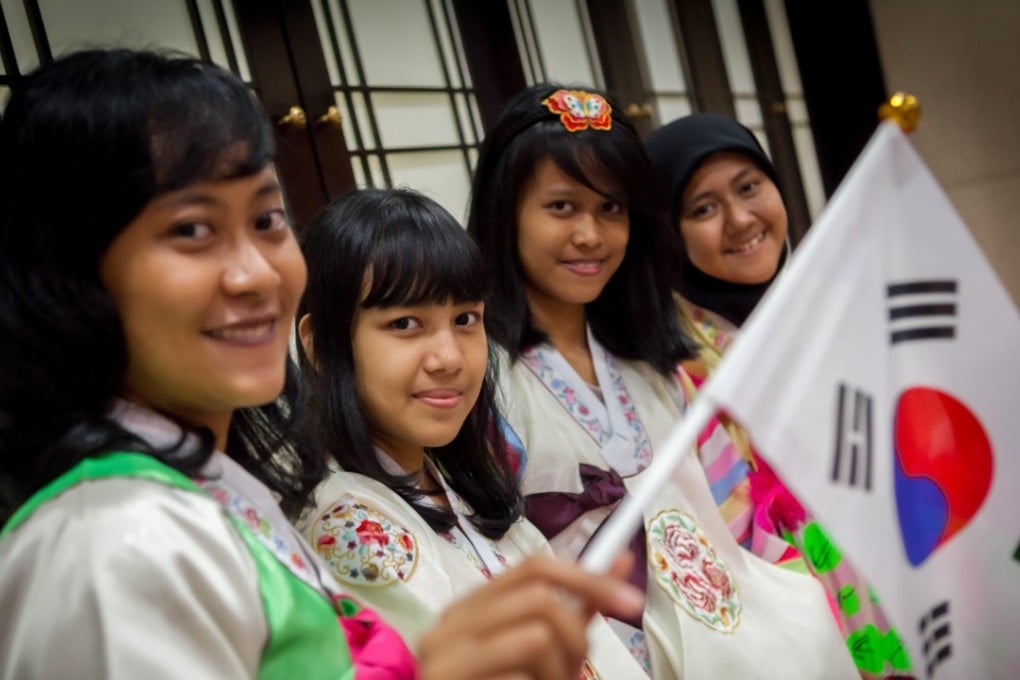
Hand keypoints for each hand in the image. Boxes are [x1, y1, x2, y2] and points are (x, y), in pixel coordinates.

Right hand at [417, 553, 641, 679]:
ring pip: (537, 637)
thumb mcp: (537, 650)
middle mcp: (451, 624)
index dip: (587, 578)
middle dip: (576, 638)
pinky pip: (520, 679)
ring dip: (560, 672)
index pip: (534, 567)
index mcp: (470, 606)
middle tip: (575, 672)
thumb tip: (621, 559)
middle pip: (540, 600)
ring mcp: (444, 658)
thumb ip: (575, 608)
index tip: (631, 601)